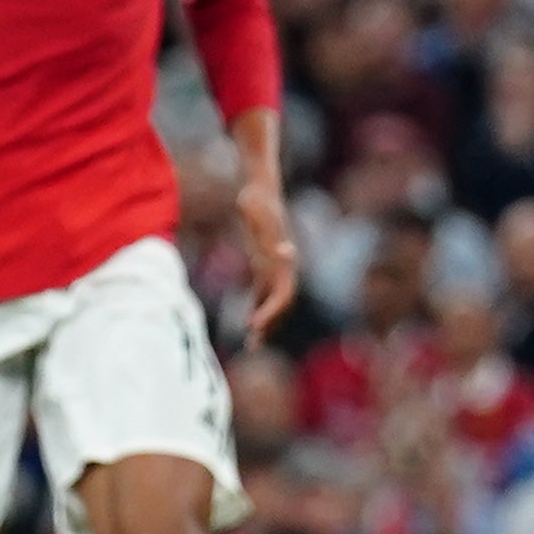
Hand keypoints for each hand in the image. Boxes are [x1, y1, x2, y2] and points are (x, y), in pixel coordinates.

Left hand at [235, 169, 298, 345]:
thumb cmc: (257, 200)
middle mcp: (283, 265)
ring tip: (251, 343)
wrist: (259, 187)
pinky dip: (257, 306)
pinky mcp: (264, 261)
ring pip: (272, 300)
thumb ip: (270, 233)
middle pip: (280, 303)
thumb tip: (286, 251)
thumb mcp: (259, 215)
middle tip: (252, 346)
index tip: (253, 326)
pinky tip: (247, 322)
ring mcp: (274, 264)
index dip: (270, 312)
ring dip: (264, 320)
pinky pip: (263, 290)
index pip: (283, 294)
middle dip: (269, 325)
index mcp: (283, 259)